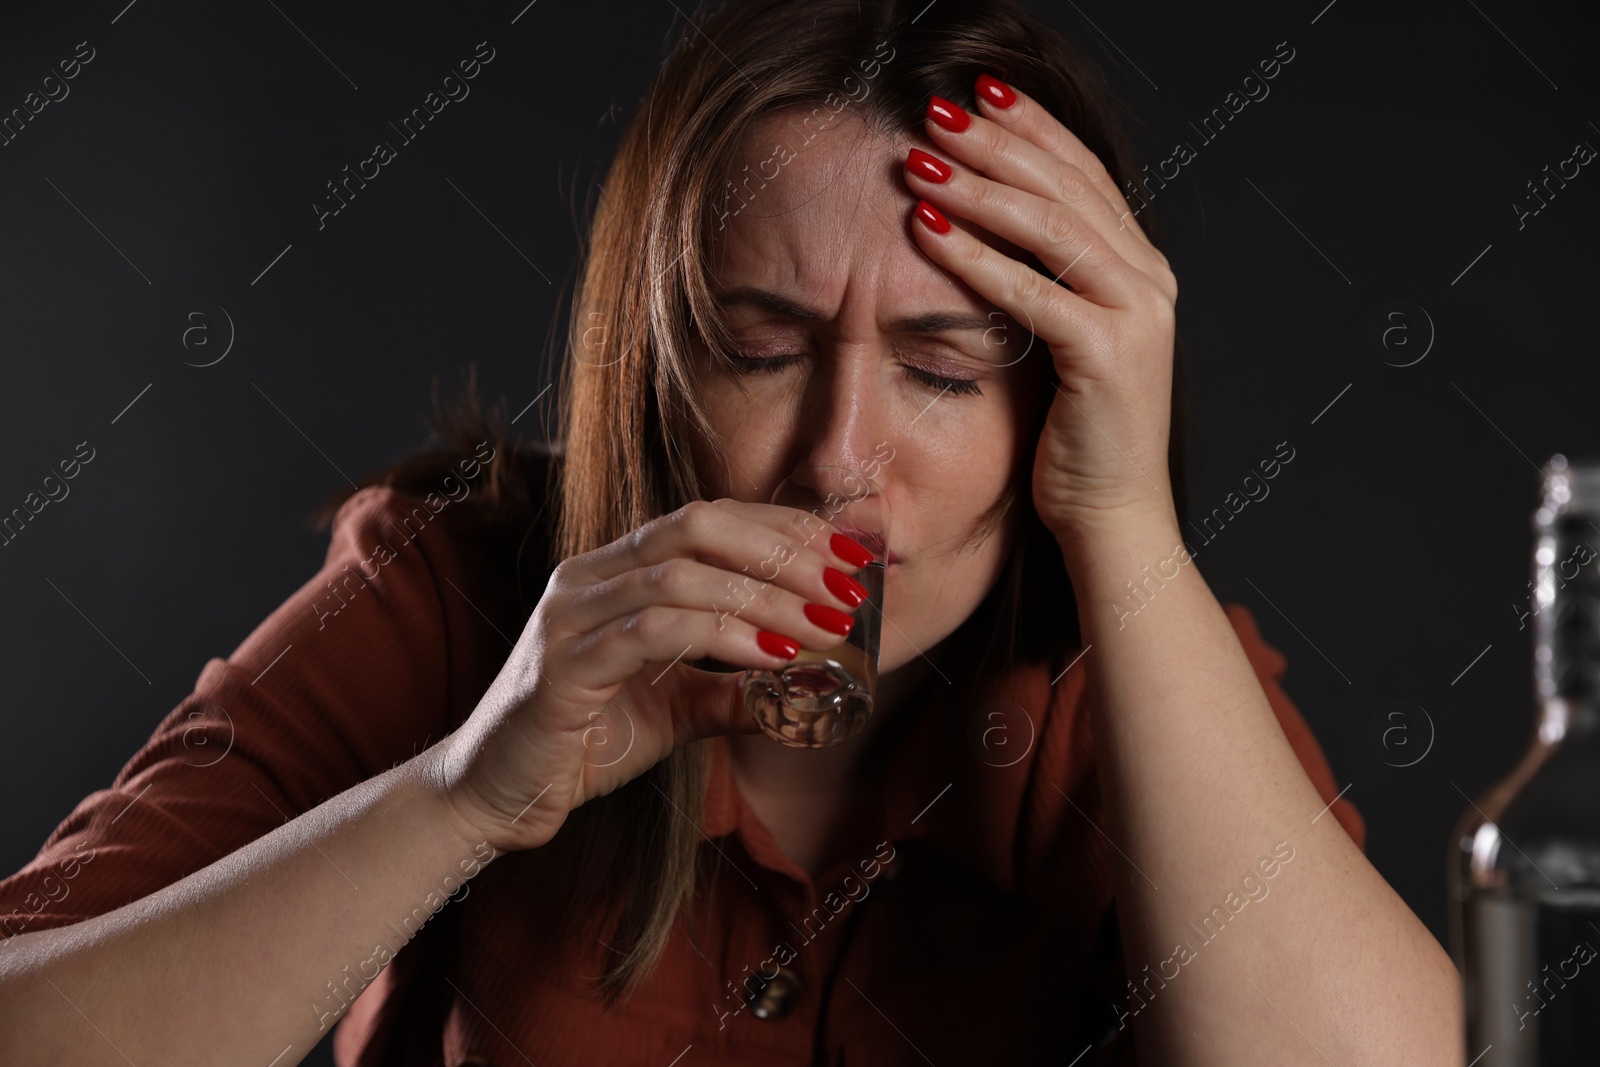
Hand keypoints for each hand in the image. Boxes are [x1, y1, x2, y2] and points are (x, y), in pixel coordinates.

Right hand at [433, 499, 872, 853]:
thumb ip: (735, 690)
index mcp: (614, 571)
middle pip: (697, 525)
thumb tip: (811, 685)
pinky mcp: (564, 667)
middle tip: (848, 586)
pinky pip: (653, 631)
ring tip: (825, 626)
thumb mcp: (677, 709)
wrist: (497, 799)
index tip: (849, 556)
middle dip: (782, 550)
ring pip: (679, 573)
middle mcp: (589, 577)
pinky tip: (774, 655)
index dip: (783, 529)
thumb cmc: (583, 744)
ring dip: (765, 595)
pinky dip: (723, 636)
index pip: (709, 519)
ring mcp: (571, 616)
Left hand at [903, 76, 1180, 552]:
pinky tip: (927, 231)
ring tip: (923, 159)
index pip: (1084, 175)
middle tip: (936, 110)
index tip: (979, 92)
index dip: (1032, 128)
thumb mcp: (1067, 341)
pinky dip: (975, 257)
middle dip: (997, 143)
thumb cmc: (1077, 435)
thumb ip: (1049, 282)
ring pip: (1051, 228)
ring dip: (979, 187)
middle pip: (1066, 187)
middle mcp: (1150, 280)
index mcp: (1142, 269)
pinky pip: (1031, 292)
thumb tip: (987, 225)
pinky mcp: (1108, 355)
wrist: (1113, 514)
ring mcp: (1136, 315)